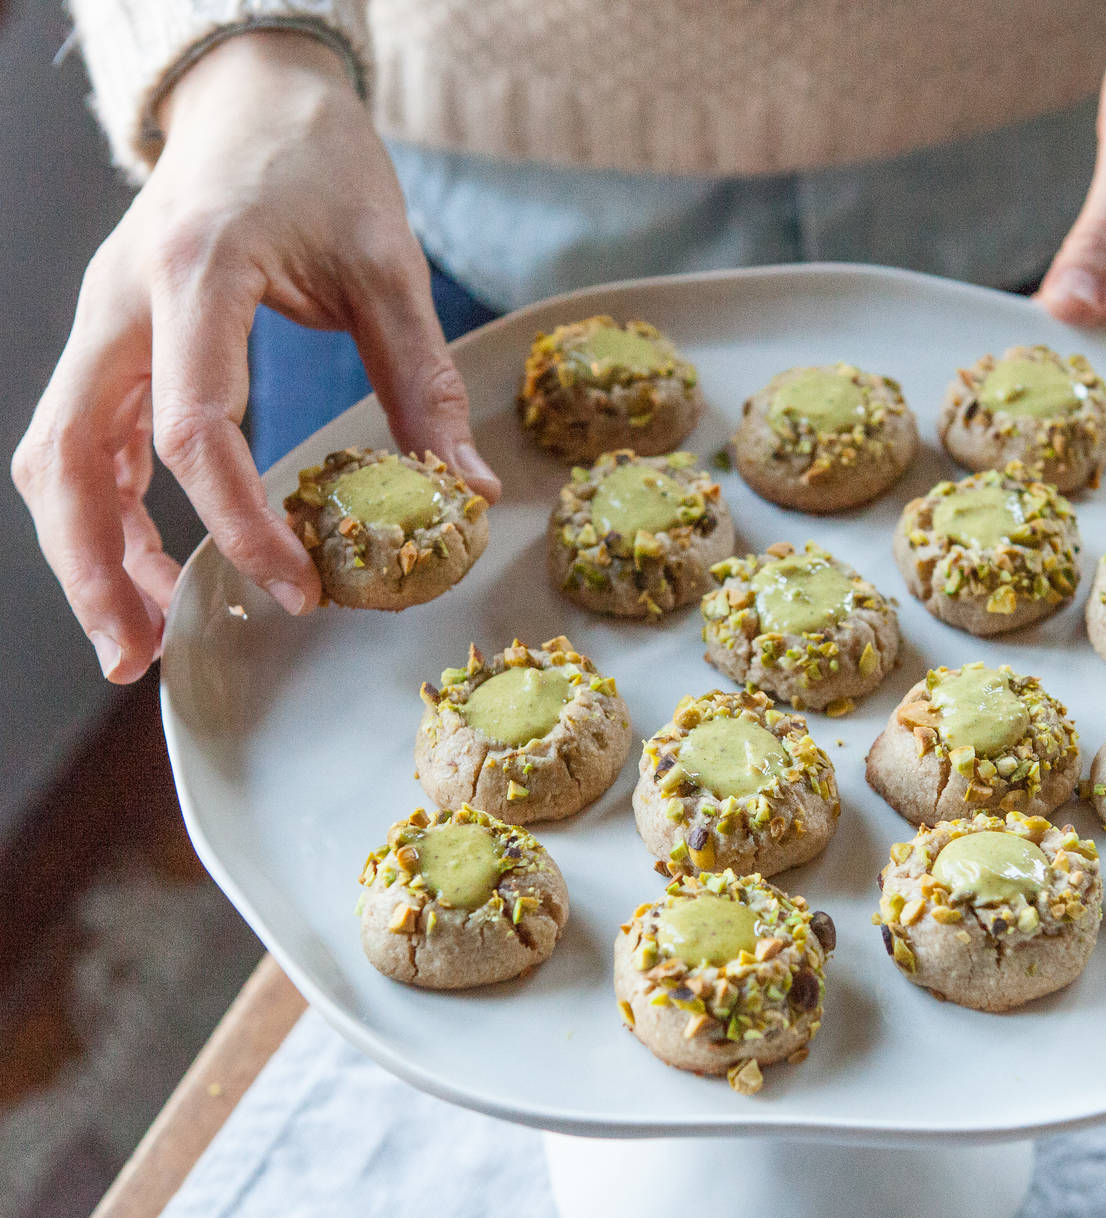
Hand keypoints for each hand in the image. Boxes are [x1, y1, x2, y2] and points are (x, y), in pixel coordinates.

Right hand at [11, 31, 499, 683]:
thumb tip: (468, 494)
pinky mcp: (115, 340)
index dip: (240, 525)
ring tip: (133, 633)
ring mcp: (105, 320)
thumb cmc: (322, 165)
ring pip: (56, 453)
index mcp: (197, 272)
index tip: (297, 589)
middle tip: (134, 654)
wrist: (255, 95)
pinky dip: (105, 508)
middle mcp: (124, 299)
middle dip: (92, 566)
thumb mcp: (390, 266)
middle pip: (66, 453)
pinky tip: (145, 561)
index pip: (195, 427)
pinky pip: (84, 437)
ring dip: (84, 551)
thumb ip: (424, 384)